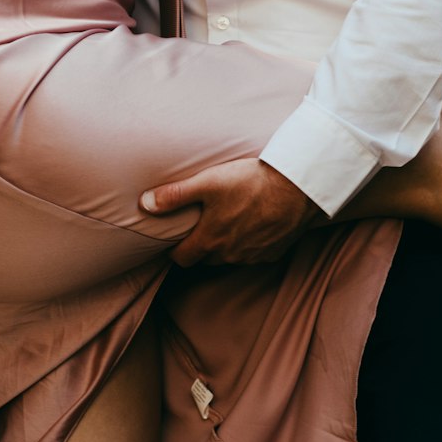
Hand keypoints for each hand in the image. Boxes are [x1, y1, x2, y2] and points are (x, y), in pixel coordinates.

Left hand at [140, 158, 326, 267]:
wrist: (297, 187)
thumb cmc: (251, 182)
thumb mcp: (207, 182)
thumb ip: (174, 196)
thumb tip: (144, 204)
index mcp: (210, 240)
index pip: (182, 259)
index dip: (175, 250)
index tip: (175, 238)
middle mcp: (230, 254)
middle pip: (206, 259)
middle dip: (200, 247)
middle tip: (201, 226)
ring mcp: (253, 256)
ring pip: (230, 258)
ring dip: (225, 246)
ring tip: (227, 222)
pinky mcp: (273, 253)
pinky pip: (253, 254)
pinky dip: (249, 244)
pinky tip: (252, 224)